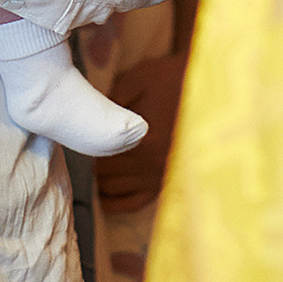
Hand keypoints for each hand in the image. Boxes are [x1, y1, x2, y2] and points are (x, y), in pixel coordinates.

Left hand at [91, 52, 186, 213]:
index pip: (101, 156)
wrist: (202, 85)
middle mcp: (154, 164)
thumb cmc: (166, 79)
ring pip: (116, 190)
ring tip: (91, 168)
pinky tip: (103, 195)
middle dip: (92, 165)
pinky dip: (117, 201)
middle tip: (83, 152)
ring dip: (101, 181)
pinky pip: (135, 201)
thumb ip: (110, 103)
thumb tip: (87, 120)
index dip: (86, 149)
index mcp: (145, 141)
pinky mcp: (166, 180)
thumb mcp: (133, 82)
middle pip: (106, 176)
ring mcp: (161, 175)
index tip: (80, 140)